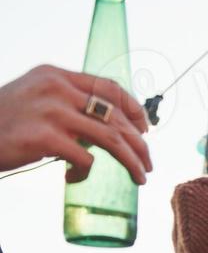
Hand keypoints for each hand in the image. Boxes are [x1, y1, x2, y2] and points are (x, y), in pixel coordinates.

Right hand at [0, 65, 151, 182]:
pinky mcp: (44, 138)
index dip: (134, 109)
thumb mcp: (33, 98)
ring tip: (138, 177)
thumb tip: (105, 124)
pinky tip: (73, 178)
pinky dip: (85, 172)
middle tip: (147, 164)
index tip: (145, 129)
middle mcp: (56, 89)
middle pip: (116, 117)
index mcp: (55, 75)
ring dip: (131, 161)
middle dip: (139, 144)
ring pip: (111, 139)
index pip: (109, 87)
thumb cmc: (1, 122)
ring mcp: (50, 112)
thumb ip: (65, 103)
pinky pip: (85, 159)